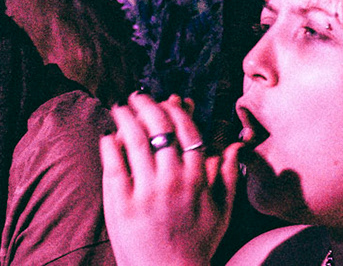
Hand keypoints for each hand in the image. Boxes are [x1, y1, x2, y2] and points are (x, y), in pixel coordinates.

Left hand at [100, 93, 239, 265]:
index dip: (175, 109)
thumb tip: (235, 148)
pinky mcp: (121, 206)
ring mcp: (145, 193)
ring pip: (133, 140)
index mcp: (197, 179)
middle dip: (146, 105)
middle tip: (137, 97)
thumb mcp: (221, 213)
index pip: (186, 129)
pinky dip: (109, 145)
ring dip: (125, 118)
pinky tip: (107, 136)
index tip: (167, 100)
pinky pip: (113, 165)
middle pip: (158, 128)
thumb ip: (229, 178)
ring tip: (120, 109)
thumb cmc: (196, 246)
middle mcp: (171, 181)